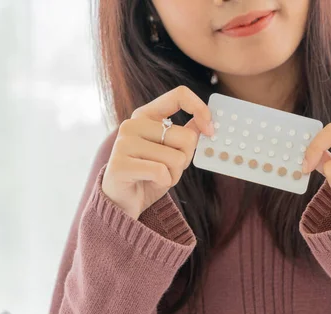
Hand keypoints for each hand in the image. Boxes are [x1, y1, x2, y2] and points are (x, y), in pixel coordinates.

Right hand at [102, 86, 214, 219]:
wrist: (122, 201)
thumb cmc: (150, 175)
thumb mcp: (172, 151)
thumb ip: (186, 134)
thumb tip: (206, 121)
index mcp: (146, 115)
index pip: (178, 95)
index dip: (200, 109)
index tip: (210, 130)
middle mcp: (132, 124)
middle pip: (187, 137)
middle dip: (186, 159)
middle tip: (170, 168)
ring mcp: (124, 143)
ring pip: (176, 158)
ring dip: (174, 174)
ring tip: (157, 176)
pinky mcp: (120, 164)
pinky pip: (162, 172)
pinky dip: (164, 182)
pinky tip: (150, 183)